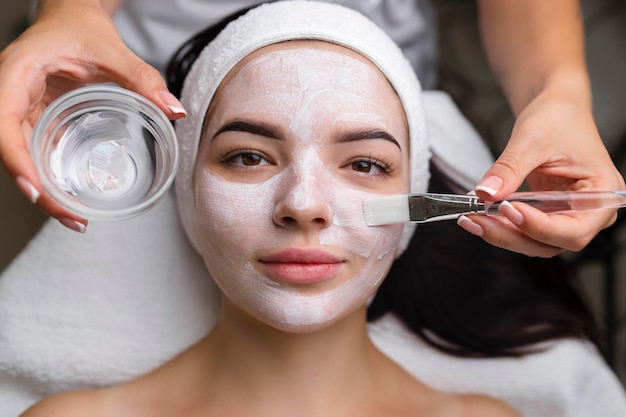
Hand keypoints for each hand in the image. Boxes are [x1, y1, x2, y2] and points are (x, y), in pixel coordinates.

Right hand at [0, 0, 185, 231]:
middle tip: (73, 218)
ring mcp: (20, 108)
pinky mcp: (35, 117)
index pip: (3, 124)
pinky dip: (55, 174)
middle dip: (38, 188)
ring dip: (47, 188)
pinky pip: (38, 150)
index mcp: (16, 73)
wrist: (70, 15)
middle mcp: (10, 94)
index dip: (17, 161)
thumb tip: (174, 110)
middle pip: (12, 150)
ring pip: (24, 156)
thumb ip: (143, 79)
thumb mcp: (113, 50)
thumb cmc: (80, 26)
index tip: (37, 190)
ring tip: (76, 217)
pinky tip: (77, 194)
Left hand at [457, 92, 624, 256]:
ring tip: (471, 219)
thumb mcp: (531, 140)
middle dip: (512, 235)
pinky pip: (525, 232)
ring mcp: (569, 216)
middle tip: (476, 220)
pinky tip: (478, 217)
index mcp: (603, 192)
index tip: (507, 209)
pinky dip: (502, 228)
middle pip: (552, 242)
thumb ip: (509, 169)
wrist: (556, 111)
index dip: (539, 226)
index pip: (574, 228)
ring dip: (502, 235)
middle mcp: (591, 212)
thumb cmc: (558, 119)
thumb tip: (486, 193)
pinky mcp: (548, 216)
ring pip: (535, 242)